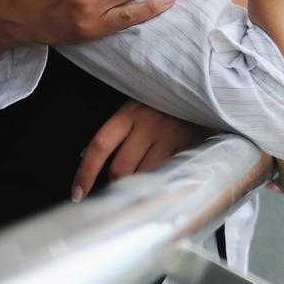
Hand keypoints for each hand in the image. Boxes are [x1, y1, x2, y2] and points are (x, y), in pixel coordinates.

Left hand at [72, 100, 211, 199]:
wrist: (205, 90)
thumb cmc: (164, 103)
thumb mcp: (137, 108)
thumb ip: (115, 132)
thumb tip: (84, 156)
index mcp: (130, 114)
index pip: (100, 145)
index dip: (86, 172)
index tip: (78, 193)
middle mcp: (148, 124)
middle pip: (121, 168)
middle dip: (116, 183)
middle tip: (119, 186)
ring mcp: (170, 135)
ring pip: (145, 174)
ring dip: (140, 185)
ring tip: (145, 181)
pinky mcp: (190, 144)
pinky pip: (169, 172)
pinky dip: (163, 180)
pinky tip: (165, 177)